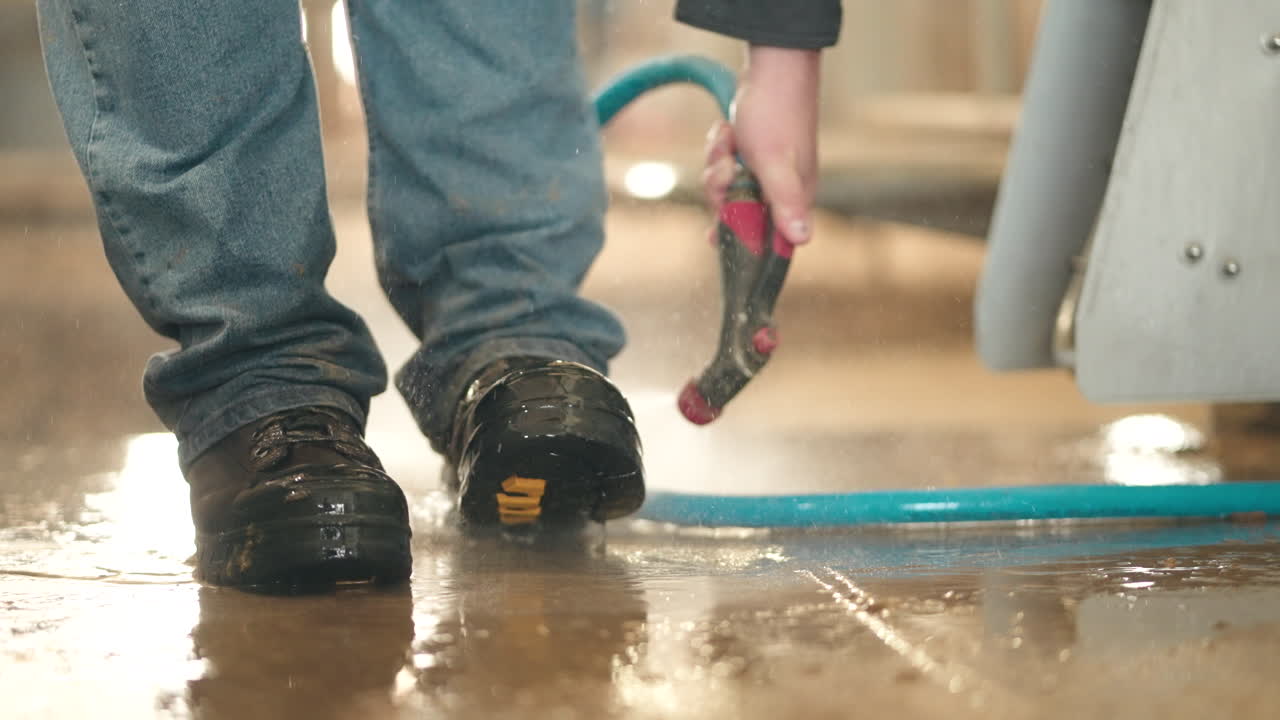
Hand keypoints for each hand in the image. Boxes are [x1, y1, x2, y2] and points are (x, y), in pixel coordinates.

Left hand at [703, 46, 820, 244]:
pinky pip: (725, 167)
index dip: (740, 239)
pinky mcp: (750, 156)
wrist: (772, 66)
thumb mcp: (776, 164)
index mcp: (794, 199)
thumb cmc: (777, 112)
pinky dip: (720, 149)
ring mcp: (764, 172)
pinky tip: (727, 130)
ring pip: (726, 189)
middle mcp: (781, 190)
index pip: (767, 240)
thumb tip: (802, 240)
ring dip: (718, 162)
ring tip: (728, 139)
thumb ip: (786, 204)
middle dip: (722, 189)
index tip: (711, 236)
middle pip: (737, 215)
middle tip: (727, 163)